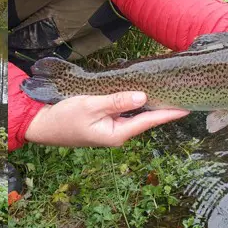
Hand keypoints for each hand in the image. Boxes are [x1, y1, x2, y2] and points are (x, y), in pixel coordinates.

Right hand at [24, 91, 189, 146]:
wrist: (41, 125)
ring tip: (167, 93)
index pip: (148, 121)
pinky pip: (122, 112)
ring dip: (147, 104)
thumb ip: (117, 100)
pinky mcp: (103, 122)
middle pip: (144, 118)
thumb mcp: (90, 105)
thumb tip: (142, 96)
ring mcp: (109, 129)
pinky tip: (140, 94)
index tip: (186, 108)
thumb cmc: (64, 117)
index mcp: (117, 134)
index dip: (168, 113)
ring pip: (134, 114)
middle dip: (161, 107)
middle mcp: (117, 133)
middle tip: (181, 95)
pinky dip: (132, 103)